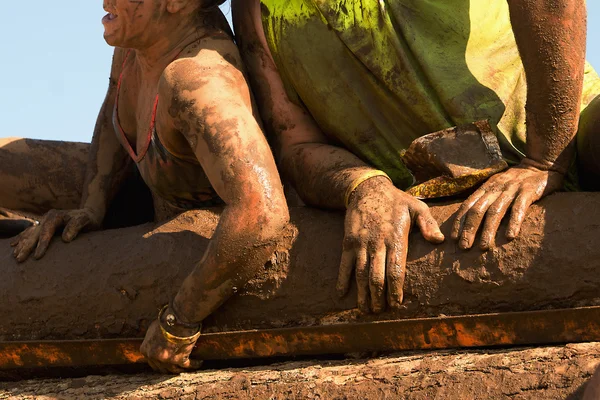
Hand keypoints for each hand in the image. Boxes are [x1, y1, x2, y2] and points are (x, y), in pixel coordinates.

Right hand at [10, 208, 101, 261]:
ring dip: (22, 244)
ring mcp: (44, 221)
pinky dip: (22, 238)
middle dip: (26, 246)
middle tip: (20, 259)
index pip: (46, 231)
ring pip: (30, 233)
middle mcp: (47, 218)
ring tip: (15, 256)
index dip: (42, 244)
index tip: (38, 257)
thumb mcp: (85, 220)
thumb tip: (66, 239)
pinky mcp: (44, 226)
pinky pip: (30, 232)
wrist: (90, 213)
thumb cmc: (88, 218)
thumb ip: (76, 226)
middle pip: (34, 233)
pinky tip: (14, 245)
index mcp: (55, 216)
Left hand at [140, 320, 201, 373]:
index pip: (150, 361)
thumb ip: (152, 340)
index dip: (158, 362)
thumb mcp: (152, 329)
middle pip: (161, 368)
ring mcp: (167, 361)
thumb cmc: (165, 321)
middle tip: (175, 366)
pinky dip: (194, 364)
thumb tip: (155, 342)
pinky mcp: (180, 360)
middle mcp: (154, 357)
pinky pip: (188, 365)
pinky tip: (199, 362)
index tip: (164, 362)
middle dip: (168, 368)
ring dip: (181, 369)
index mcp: (146, 350)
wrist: (177, 320)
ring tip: (187, 367)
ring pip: (174, 370)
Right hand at [337, 177, 444, 312]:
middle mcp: (377, 243)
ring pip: (360, 274)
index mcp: (395, 238)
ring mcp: (361, 243)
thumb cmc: (395, 200)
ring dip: (362, 294)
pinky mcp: (348, 242)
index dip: (395, 290)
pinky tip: (341, 294)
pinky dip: (342, 280)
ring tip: (365, 310)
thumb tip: (439, 240)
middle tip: (380, 312)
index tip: (396, 305)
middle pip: (376, 277)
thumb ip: (428, 224)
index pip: (396, 270)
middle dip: (378, 297)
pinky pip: (344, 264)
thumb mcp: (417, 207)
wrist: (366, 188)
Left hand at [452, 162, 563, 249]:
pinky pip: (519, 208)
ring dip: (488, 230)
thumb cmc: (516, 181)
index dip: (459, 221)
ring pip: (495, 211)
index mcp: (486, 187)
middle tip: (464, 246)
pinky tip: (510, 236)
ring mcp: (512, 189)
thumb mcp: (497, 187)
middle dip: (469, 229)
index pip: (468, 205)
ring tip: (483, 246)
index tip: (453, 238)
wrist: (541, 165)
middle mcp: (495, 188)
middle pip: (478, 209)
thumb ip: (486, 200)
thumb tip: (470, 222)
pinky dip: (513, 222)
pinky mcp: (528, 191)